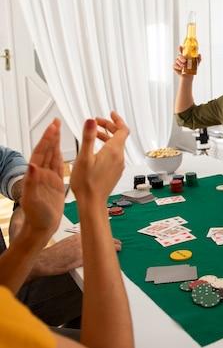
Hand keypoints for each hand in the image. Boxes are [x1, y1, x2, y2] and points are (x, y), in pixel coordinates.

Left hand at [20, 119, 64, 235]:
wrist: (41, 228)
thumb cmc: (36, 216)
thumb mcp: (32, 199)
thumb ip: (31, 182)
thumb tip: (32, 165)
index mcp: (35, 175)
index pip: (41, 152)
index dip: (47, 139)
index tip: (53, 127)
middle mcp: (41, 174)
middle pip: (47, 150)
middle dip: (51, 136)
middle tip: (56, 122)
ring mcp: (48, 178)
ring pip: (52, 156)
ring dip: (55, 143)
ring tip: (59, 131)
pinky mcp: (55, 184)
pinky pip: (58, 166)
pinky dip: (60, 156)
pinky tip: (62, 151)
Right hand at [70, 111, 129, 204]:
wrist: (92, 202)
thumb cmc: (87, 183)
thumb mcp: (84, 157)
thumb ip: (88, 137)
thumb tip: (91, 121)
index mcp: (113, 151)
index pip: (122, 130)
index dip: (117, 120)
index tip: (110, 114)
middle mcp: (119, 157)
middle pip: (119, 136)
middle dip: (109, 126)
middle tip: (97, 122)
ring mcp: (118, 165)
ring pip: (116, 146)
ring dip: (107, 137)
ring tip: (94, 134)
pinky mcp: (115, 171)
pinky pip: (114, 155)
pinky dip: (107, 147)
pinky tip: (96, 150)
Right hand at [173, 45, 202, 75]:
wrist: (189, 76)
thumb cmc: (192, 68)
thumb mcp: (196, 63)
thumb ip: (198, 59)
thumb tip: (199, 54)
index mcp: (184, 56)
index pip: (181, 51)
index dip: (180, 48)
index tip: (180, 46)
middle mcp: (180, 58)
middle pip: (179, 56)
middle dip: (181, 58)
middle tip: (185, 61)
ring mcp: (177, 62)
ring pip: (177, 61)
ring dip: (180, 63)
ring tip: (184, 66)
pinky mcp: (174, 67)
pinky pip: (174, 65)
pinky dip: (177, 67)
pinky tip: (181, 68)